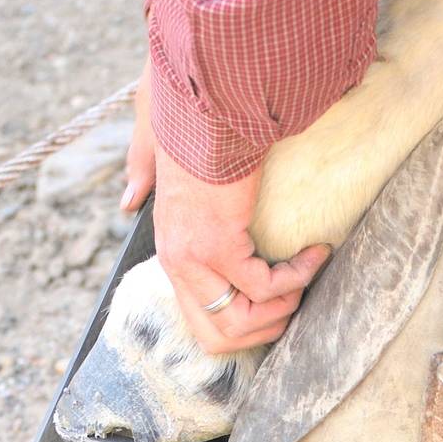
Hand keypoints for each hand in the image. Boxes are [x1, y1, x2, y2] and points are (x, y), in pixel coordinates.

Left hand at [121, 56, 329, 354]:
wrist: (208, 103)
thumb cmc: (197, 128)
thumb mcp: (169, 166)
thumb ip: (146, 179)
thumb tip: (127, 198)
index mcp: (172, 254)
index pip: (200, 324)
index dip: (243, 328)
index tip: (276, 301)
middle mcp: (177, 263)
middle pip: (219, 338)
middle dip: (267, 329)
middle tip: (296, 297)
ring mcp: (195, 257)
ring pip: (242, 321)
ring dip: (284, 306)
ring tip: (306, 273)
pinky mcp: (218, 242)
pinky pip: (263, 286)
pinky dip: (296, 276)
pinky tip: (315, 251)